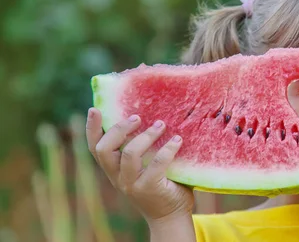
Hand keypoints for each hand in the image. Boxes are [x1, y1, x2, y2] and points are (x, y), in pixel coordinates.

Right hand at [85, 108, 194, 222]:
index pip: (95, 148)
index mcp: (113, 170)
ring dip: (146, 135)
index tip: (94, 109)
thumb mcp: (143, 167)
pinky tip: (177, 140)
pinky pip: (157, 162)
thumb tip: (152, 115)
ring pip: (129, 154)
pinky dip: (168, 148)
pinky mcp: (150, 188)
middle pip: (105, 149)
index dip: (91, 129)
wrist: (170, 217)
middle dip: (119, 129)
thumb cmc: (161, 185)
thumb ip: (140, 149)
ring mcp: (132, 184)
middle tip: (137, 117)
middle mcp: (117, 178)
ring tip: (161, 124)